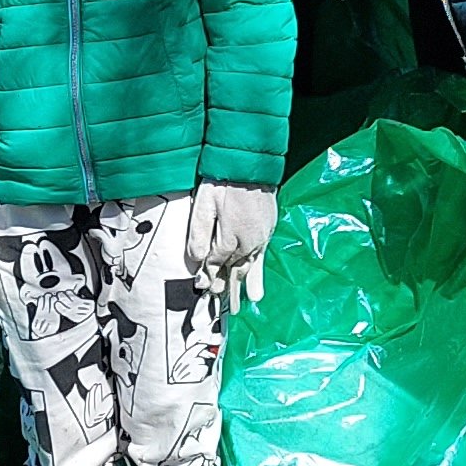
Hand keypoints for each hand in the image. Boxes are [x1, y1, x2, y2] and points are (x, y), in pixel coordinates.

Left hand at [187, 182, 276, 314]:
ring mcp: (261, 236)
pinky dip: (258, 272)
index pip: (216, 263)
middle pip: (234, 268)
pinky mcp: (268, 229)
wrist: (250, 162)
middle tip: (219, 302)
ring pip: (249, 265)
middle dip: (226, 285)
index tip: (201, 287)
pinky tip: (258, 286)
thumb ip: (199, 233)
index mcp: (231, 238)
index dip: (207, 275)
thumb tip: (197, 260)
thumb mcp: (204, 204)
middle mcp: (249, 241)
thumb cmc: (223, 180)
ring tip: (243, 304)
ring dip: (243, 284)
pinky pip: (261, 256)